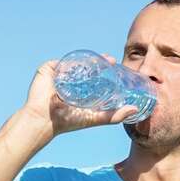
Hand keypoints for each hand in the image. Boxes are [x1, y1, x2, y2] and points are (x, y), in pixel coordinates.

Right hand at [19, 53, 137, 137]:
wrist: (44, 121)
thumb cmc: (67, 122)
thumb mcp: (95, 117)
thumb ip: (114, 116)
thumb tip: (135, 111)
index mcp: (79, 87)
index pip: (94, 73)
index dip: (105, 68)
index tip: (115, 64)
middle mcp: (69, 78)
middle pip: (85, 65)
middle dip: (99, 61)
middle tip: (110, 60)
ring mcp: (58, 73)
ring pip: (75, 61)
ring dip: (87, 58)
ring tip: (100, 59)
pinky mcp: (47, 69)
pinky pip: (62, 61)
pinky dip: (71, 60)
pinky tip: (82, 60)